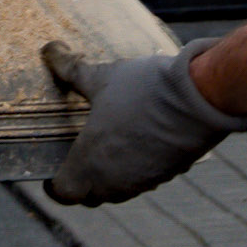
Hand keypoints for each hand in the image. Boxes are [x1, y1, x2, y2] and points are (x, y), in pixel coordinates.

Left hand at [41, 38, 246, 206]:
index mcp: (89, 164)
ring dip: (108, 177)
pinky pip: (142, 180)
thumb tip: (49, 50)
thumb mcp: (101, 77)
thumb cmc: (143, 89)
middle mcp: (113, 182)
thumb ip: (70, 69)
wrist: (198, 98)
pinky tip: (138, 141)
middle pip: (89, 196)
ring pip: (117, 191)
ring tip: (108, 146)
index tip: (53, 167)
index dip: (54, 183)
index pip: (63, 193)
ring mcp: (143, 181)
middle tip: (78, 152)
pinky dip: (135, 169)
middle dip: (81, 180)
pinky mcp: (167, 174)